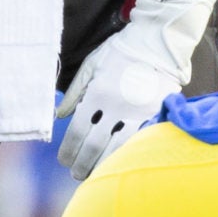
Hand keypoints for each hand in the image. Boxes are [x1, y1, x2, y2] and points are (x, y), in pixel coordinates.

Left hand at [55, 16, 183, 181]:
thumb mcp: (92, 66)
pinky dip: (127, 156)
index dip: (68, 150)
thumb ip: (74, 92)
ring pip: (117, 150)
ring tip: (96, 174)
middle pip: (94, 146)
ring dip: (103, 166)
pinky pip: (140, 143)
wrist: (158, 42)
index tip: (64, 160)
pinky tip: (120, 164)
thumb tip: (60, 116)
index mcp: (97, 94)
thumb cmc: (121, 51)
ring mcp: (137, 113)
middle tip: (77, 174)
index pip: (77, 131)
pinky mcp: (156, 115)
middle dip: (82, 164)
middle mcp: (115, 106)